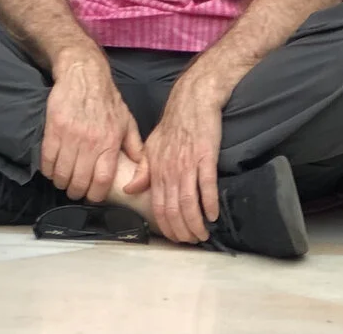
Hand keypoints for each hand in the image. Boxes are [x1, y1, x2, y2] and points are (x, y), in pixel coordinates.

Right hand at [40, 53, 144, 203]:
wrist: (84, 74)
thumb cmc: (107, 100)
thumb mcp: (128, 122)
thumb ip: (135, 149)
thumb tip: (138, 174)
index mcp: (110, 142)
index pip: (101, 180)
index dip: (95, 195)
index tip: (92, 196)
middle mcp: (90, 141)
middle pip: (79, 181)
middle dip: (76, 192)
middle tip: (75, 191)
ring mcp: (70, 135)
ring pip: (61, 173)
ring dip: (61, 183)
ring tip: (63, 182)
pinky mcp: (53, 128)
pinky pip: (47, 159)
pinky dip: (48, 170)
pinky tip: (52, 169)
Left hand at [135, 79, 225, 243]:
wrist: (192, 100)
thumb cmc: (174, 123)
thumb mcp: (152, 146)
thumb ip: (143, 170)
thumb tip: (129, 190)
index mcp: (157, 169)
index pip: (158, 206)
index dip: (166, 226)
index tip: (176, 238)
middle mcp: (170, 170)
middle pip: (174, 209)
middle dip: (182, 230)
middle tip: (192, 241)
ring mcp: (188, 164)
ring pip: (189, 202)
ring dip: (196, 223)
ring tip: (203, 234)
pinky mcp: (205, 157)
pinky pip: (207, 186)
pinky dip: (210, 204)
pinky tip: (213, 216)